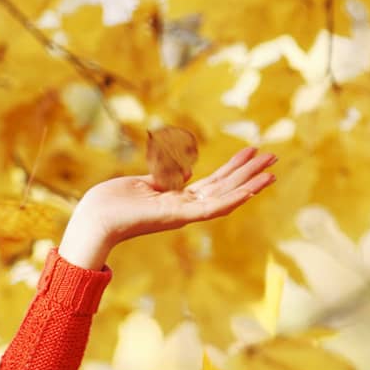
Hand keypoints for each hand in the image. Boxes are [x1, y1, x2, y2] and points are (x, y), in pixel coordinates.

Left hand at [76, 145, 277, 252]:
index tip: (253, 152)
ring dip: (249, 184)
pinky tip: (251, 191)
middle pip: (225, 187)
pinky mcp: (177, 216)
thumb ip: (166, 177)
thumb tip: (188, 171)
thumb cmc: (111, 202)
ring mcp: (182, 213)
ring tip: (272, 172)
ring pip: (224, 198)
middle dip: (250, 172)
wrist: (95, 217)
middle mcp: (184, 207)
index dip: (234, 168)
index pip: (214, 183)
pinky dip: (231, 200)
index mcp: (177, 198)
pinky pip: (210, 209)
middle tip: (274, 157)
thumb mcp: (143, 183)